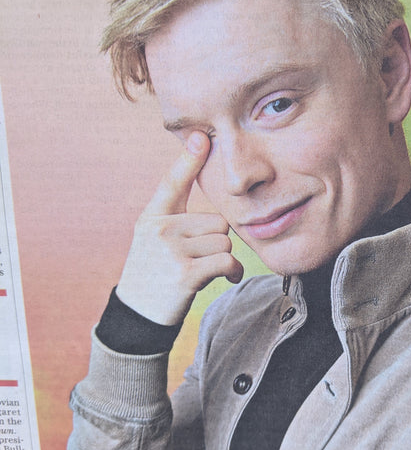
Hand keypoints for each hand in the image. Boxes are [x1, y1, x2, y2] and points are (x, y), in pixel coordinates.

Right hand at [116, 131, 243, 324]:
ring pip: (224, 242)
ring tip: (206, 271)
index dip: (188, 159)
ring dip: (224, 259)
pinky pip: (226, 261)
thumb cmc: (155, 272)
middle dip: (216, 242)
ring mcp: (171, 251)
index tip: (200, 136)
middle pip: (217, 222)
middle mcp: (160, 229)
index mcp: (152, 216)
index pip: (173, 182)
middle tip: (199, 259)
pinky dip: (232, 272)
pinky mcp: (184, 274)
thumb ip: (176, 215)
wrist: (139, 314)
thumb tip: (209, 200)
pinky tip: (225, 279)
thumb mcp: (155, 237)